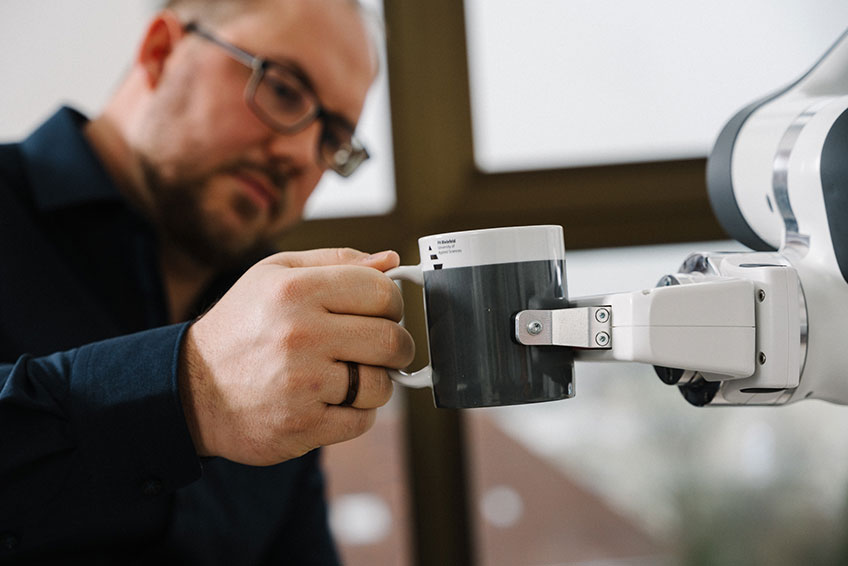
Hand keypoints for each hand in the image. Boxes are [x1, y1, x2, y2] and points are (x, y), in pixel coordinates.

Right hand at [179, 248, 414, 465]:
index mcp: (296, 290)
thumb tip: (391, 261)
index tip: (383, 312)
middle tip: (379, 348)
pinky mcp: (301, 427)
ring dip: (375, 382)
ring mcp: (301, 385)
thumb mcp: (276, 274)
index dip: (392, 303)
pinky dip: (356, 412)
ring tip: (348, 374)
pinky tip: (330, 400)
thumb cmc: (242, 326)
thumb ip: (336, 261)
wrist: (191, 389)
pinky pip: (362, 420)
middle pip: (391, 340)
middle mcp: (299, 335)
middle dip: (396, 345)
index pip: (382, 292)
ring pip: (381, 385)